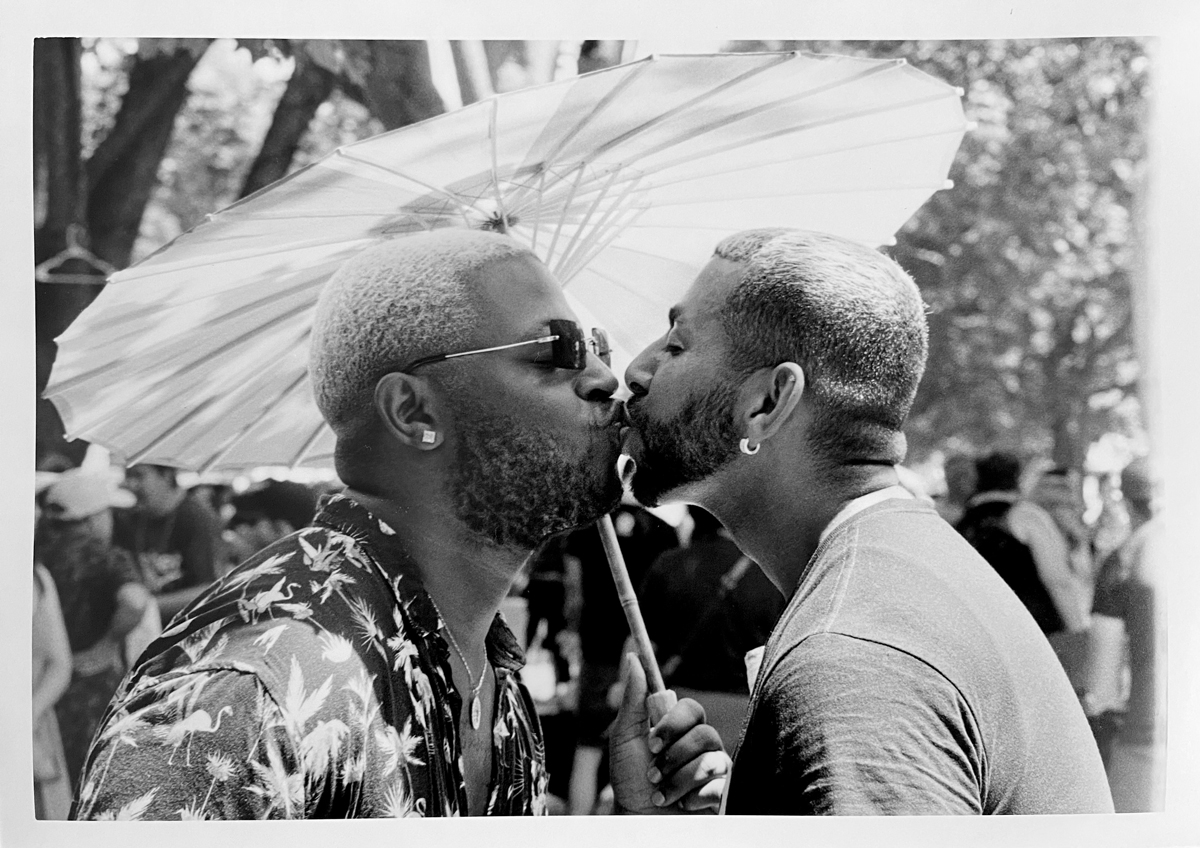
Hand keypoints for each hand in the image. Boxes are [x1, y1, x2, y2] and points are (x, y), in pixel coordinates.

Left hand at [608, 652, 729, 813]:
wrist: (638, 819)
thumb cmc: (630, 780)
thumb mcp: (625, 738)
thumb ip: (633, 700)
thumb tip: (633, 659)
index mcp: (681, 728)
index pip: (692, 708)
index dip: (674, 724)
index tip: (652, 743)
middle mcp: (702, 745)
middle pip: (704, 733)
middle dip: (674, 757)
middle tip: (654, 773)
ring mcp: (716, 769)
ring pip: (710, 761)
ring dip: (677, 781)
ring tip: (662, 792)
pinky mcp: (724, 793)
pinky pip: (718, 786)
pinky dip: (692, 799)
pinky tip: (683, 805)